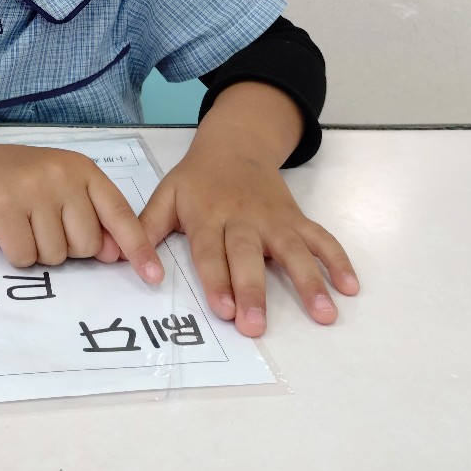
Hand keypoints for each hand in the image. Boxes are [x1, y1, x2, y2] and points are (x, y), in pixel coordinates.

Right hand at [0, 143, 163, 284]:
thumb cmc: (24, 182)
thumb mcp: (65, 188)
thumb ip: (93, 216)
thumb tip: (116, 255)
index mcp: (84, 170)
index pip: (120, 214)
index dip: (138, 247)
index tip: (153, 275)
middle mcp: (62, 176)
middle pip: (86, 245)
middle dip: (68, 248)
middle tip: (44, 225)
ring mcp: (32, 190)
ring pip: (55, 256)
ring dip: (40, 251)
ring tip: (24, 224)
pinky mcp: (3, 208)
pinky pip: (24, 258)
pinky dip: (17, 255)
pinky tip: (7, 231)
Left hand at [139, 146, 357, 337]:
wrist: (235, 144)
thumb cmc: (196, 179)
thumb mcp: (165, 195)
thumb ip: (145, 227)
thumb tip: (119, 260)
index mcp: (207, 214)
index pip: (210, 251)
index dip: (216, 279)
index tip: (223, 310)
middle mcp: (242, 217)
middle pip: (248, 255)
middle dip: (253, 291)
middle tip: (256, 326)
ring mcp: (273, 218)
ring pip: (292, 249)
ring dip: (310, 281)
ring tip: (324, 314)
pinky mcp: (296, 217)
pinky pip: (320, 237)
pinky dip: (337, 259)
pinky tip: (350, 287)